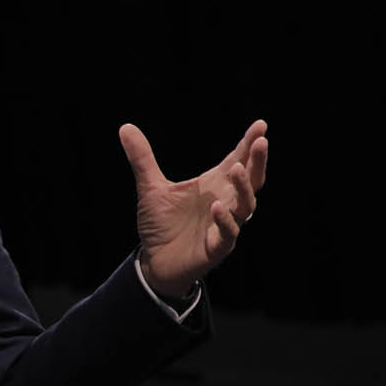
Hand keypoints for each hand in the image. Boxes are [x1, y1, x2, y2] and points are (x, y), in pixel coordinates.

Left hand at [119, 119, 268, 298]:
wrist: (154, 261)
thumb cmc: (160, 224)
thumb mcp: (150, 188)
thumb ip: (142, 159)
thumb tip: (125, 127)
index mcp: (213, 185)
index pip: (236, 160)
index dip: (248, 143)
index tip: (260, 125)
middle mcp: (224, 202)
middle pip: (251, 180)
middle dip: (257, 161)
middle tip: (261, 142)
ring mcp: (223, 225)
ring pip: (246, 206)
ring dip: (243, 187)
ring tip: (237, 168)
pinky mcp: (216, 247)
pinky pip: (228, 234)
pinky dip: (225, 220)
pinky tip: (217, 206)